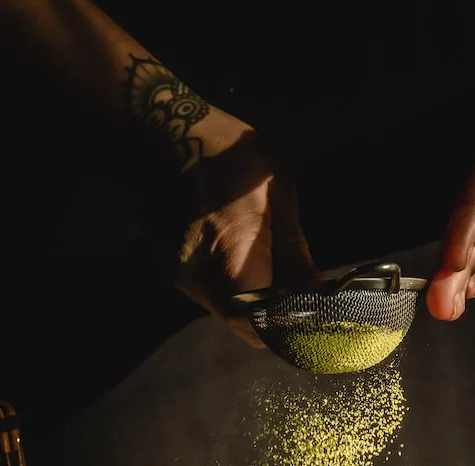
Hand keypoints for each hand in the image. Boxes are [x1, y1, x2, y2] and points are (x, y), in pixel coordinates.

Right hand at [126, 56, 314, 345]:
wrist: (160, 126)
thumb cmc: (227, 153)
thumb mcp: (277, 192)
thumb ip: (293, 250)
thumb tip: (315, 290)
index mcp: (232, 261)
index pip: (260, 326)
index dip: (286, 330)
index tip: (310, 318)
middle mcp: (200, 279)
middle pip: (240, 322)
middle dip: (271, 316)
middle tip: (298, 295)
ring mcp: (179, 276)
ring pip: (223, 308)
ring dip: (249, 300)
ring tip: (273, 273)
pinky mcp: (168, 266)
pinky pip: (205, 290)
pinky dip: (228, 284)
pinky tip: (240, 257)